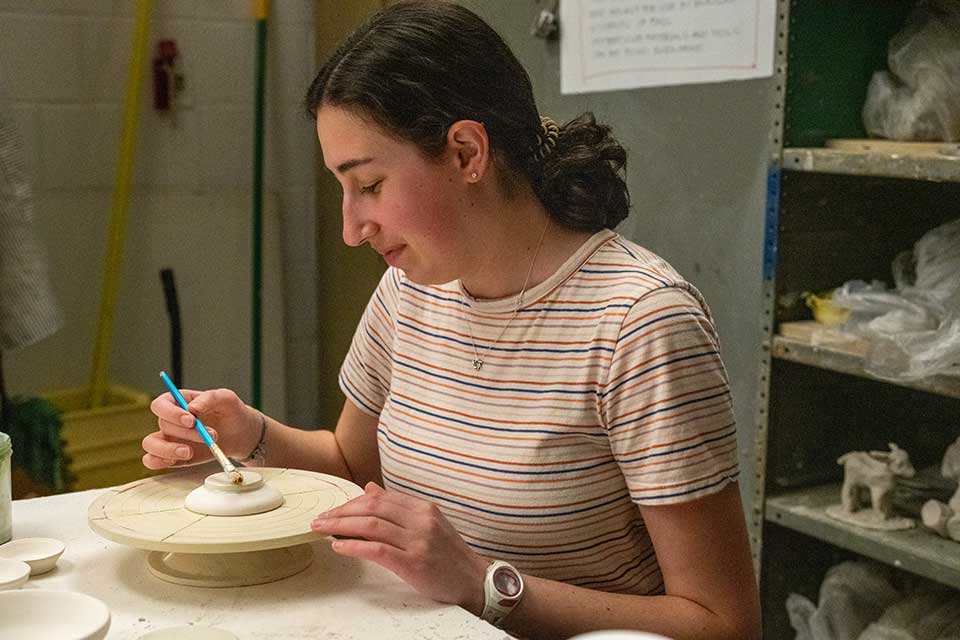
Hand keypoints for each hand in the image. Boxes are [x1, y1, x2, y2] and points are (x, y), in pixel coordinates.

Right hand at [142, 388, 258, 468]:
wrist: (240, 434)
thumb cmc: (230, 412)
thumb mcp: (226, 398)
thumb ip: (209, 398)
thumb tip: (192, 408)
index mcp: (178, 401)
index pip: (161, 404)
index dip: (171, 413)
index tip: (191, 420)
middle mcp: (170, 420)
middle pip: (163, 425)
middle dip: (187, 432)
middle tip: (209, 435)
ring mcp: (169, 439)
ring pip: (150, 444)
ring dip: (168, 449)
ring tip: (190, 452)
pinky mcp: (172, 456)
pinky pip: (153, 461)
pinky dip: (160, 462)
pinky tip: (179, 459)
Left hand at [311, 482, 487, 613]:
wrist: (475, 581)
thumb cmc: (449, 555)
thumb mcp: (427, 524)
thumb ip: (398, 507)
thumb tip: (370, 488)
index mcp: (423, 508)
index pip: (380, 497)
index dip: (352, 502)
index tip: (334, 510)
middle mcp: (421, 520)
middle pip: (372, 508)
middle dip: (341, 512)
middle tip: (320, 519)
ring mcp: (418, 540)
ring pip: (371, 525)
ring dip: (341, 526)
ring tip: (322, 530)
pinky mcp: (414, 562)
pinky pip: (377, 550)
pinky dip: (354, 546)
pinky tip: (339, 547)